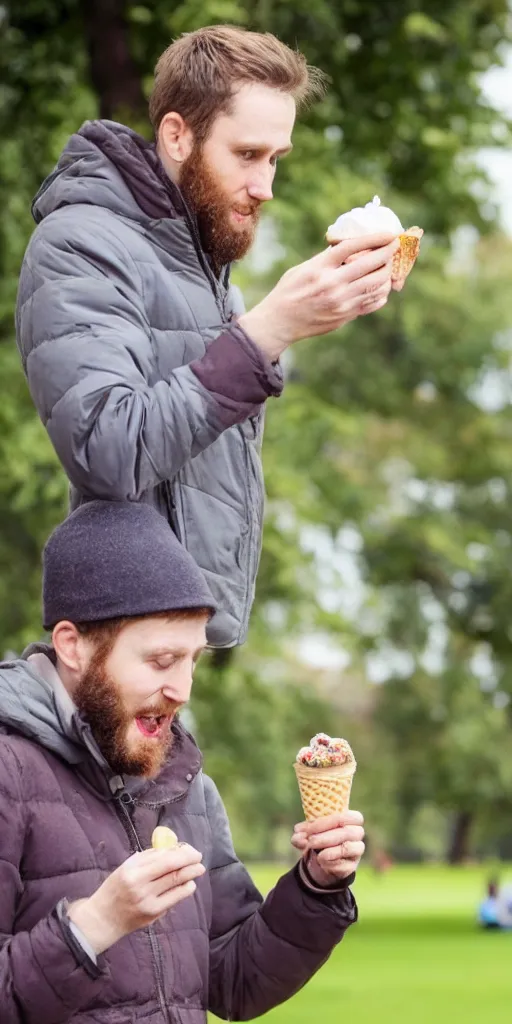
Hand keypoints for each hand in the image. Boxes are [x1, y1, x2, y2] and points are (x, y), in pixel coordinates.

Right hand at [68, 843, 204, 954]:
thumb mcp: (127, 867)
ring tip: (198, 870)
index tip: (192, 851)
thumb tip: (172, 849)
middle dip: (190, 865)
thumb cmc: (115, 887)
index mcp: (133, 872)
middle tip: (199, 860)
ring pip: (176, 887)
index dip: (182, 855)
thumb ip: (148, 858)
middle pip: (173, 873)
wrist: (104, 918)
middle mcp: (141, 888)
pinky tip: (187, 885)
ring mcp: (148, 903)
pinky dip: (183, 891)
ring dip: (190, 877)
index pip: (164, 861)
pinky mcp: (153, 915)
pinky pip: (173, 900)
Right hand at [238, 234, 398, 360]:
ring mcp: (341, 302)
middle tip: (394, 247)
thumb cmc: (289, 291)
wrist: (280, 322)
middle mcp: (333, 284)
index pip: (353, 246)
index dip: (376, 238)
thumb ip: (326, 258)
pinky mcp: (345, 316)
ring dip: (387, 273)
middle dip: (388, 254)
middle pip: (371, 265)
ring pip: (376, 285)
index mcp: (321, 267)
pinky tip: (381, 286)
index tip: (389, 234)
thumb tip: (350, 245)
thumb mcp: (303, 268)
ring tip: (388, 267)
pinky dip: (381, 293)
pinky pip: (371, 303)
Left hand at [291, 811, 364, 886]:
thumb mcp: (308, 832)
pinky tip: (321, 862)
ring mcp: (356, 850)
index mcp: (349, 818)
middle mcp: (356, 832)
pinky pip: (344, 865)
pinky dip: (330, 864)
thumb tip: (298, 836)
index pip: (344, 816)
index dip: (326, 822)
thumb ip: (302, 833)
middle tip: (310, 841)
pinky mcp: (352, 866)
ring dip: (330, 851)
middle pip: (347, 832)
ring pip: (347, 848)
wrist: (321, 859)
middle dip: (326, 837)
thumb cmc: (318, 837)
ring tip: (317, 854)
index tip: (308, 829)